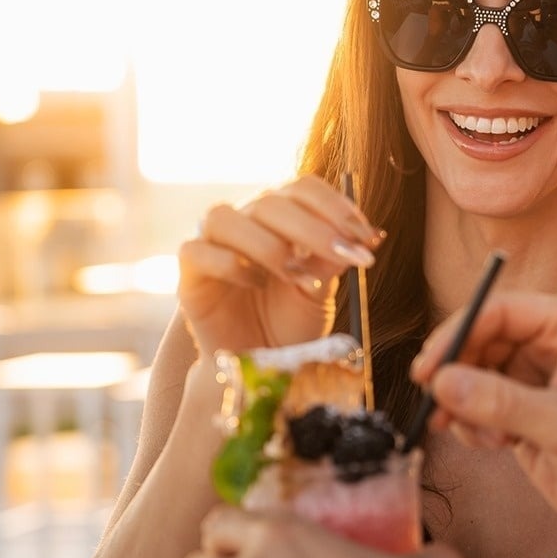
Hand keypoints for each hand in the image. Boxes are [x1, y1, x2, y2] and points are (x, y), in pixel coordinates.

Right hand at [177, 175, 382, 356]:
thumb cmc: (290, 323)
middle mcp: (247, 222)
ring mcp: (215, 245)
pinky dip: (228, 265)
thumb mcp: (320, 292)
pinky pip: (196, 252)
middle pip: (271, 202)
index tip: (365, 237)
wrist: (261, 368)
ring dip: (267, 245)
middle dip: (314, 229)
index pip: (304, 188)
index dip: (336, 206)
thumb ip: (332, 262)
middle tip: (345, 255)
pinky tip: (255, 284)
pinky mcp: (191, 274)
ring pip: (225, 217)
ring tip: (295, 275)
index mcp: (282, 218)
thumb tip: (362, 237)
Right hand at [411, 292, 556, 552]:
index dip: (457, 334)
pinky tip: (495, 446)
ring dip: (465, 405)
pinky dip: (473, 424)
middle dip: (456, 374)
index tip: (427, 370)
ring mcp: (535, 378)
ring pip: (473, 373)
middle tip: (439, 409)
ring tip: (488, 438)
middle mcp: (551, 342)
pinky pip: (478, 404)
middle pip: (479, 340)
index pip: (499, 310)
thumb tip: (443, 383)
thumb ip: (503, 404)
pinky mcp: (524, 411)